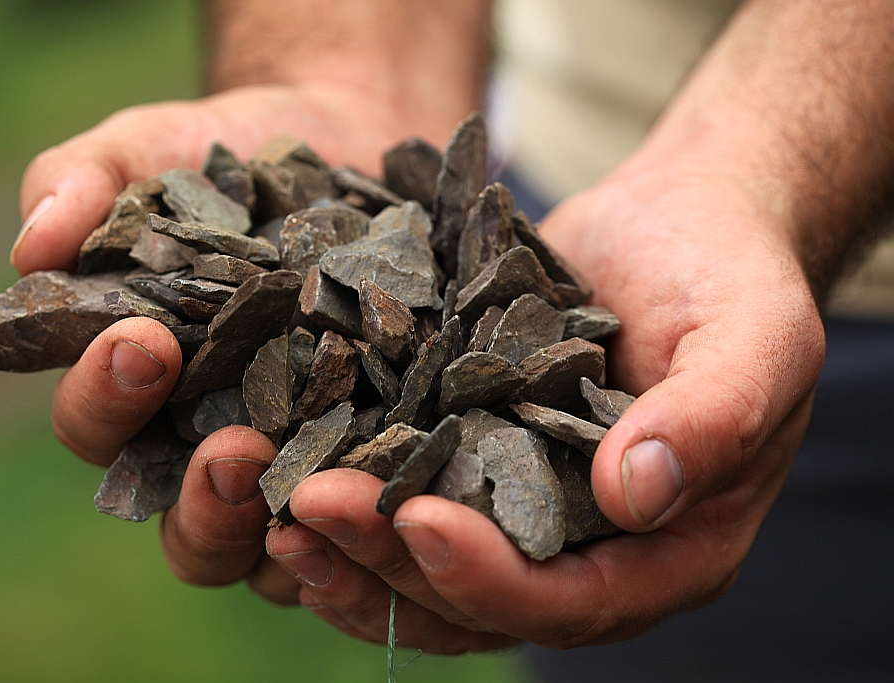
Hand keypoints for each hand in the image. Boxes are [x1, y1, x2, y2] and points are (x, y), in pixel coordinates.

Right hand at [23, 83, 422, 600]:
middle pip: (193, 530)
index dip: (107, 399)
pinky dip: (393, 510)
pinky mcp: (389, 458)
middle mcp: (220, 450)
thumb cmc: (226, 157)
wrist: (344, 144)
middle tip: (232, 450)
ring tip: (322, 483)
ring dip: (299, 539)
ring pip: (289, 555)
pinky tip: (413, 479)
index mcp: (144, 396)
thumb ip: (83, 185)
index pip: (99, 429)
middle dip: (204, 501)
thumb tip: (29, 250)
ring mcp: (308, 468)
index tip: (141, 343)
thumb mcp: (148, 152)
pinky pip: (385, 513)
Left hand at [251, 153, 823, 650]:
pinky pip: (401, 492)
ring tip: (275, 503)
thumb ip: (711, 417)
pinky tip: (283, 457)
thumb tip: (635, 492)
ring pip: (421, 566)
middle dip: (387, 564)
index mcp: (665, 546)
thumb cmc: (732, 274)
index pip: (572, 602)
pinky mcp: (469, 451)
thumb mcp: (755, 336)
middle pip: (475, 599)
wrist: (679, 220)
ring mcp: (519, 502)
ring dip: (345, 547)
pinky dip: (346, 485)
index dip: (491, 578)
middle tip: (308, 509)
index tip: (418, 521)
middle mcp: (584, 545)